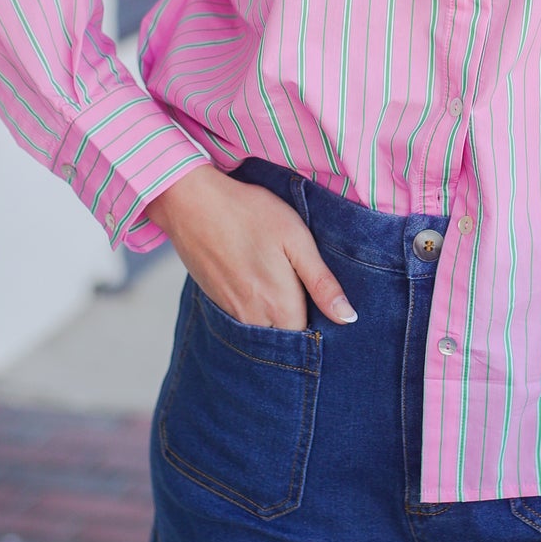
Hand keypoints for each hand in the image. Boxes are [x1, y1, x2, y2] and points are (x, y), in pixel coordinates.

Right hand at [143, 164, 357, 329]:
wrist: (192, 203)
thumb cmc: (250, 214)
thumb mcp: (297, 239)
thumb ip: (322, 283)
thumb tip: (348, 318)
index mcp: (280, 306)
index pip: (309, 338)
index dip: (322, 324)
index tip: (326, 304)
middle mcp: (254, 319)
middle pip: (285, 338)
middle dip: (299, 325)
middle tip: (305, 291)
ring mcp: (231, 313)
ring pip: (264, 331)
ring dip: (277, 319)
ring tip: (282, 284)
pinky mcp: (216, 302)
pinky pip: (244, 320)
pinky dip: (256, 311)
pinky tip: (259, 282)